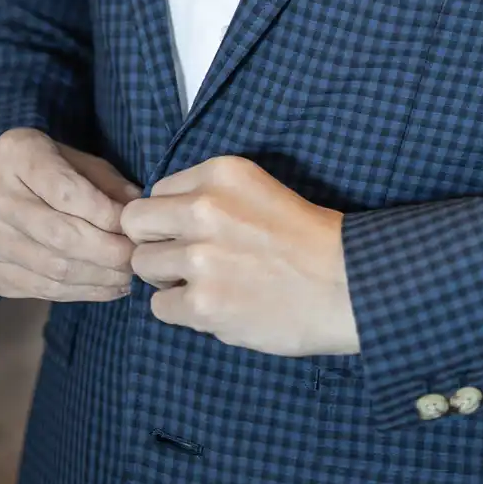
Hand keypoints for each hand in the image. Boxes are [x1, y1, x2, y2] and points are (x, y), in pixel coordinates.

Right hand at [0, 127, 141, 300]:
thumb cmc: (40, 169)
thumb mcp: (73, 158)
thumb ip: (105, 182)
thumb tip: (137, 211)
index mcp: (16, 153)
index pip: (67, 192)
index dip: (107, 215)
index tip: (136, 229)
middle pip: (60, 235)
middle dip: (109, 253)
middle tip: (139, 260)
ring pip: (54, 268)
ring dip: (100, 278)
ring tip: (128, 277)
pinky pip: (43, 289)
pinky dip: (82, 292)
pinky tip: (107, 288)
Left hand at [119, 155, 359, 355]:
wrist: (346, 284)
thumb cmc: (308, 239)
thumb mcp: (258, 189)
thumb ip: (209, 196)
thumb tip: (163, 219)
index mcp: (221, 173)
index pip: (158, 191)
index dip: (171, 216)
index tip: (195, 231)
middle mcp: (204, 208)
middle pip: (136, 223)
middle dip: (154, 241)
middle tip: (183, 259)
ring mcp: (200, 258)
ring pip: (143, 265)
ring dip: (168, 278)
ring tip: (204, 283)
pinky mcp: (202, 303)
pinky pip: (159, 306)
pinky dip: (181, 310)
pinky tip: (214, 306)